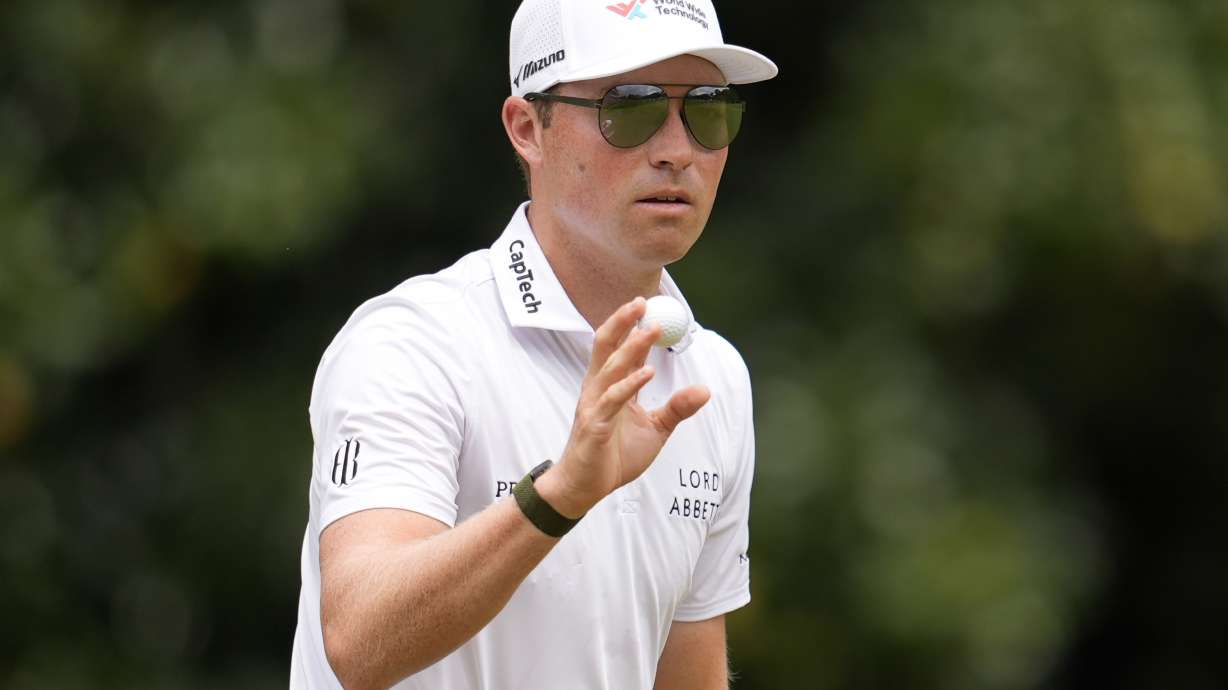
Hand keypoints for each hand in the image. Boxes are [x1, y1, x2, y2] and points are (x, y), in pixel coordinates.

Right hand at [536, 297, 710, 517]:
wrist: (585, 487)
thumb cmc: (613, 456)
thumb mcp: (655, 430)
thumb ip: (677, 408)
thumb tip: (705, 390)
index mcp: (611, 387)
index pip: (621, 350)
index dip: (633, 327)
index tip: (649, 306)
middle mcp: (598, 390)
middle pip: (607, 347)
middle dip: (623, 323)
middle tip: (643, 302)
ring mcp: (594, 406)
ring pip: (610, 368)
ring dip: (630, 348)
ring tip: (649, 330)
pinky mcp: (593, 426)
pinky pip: (611, 400)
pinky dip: (629, 384)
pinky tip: (647, 372)